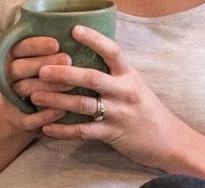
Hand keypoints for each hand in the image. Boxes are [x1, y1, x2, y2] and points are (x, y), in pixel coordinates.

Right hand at [0, 36, 71, 134]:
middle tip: (68, 59)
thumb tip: (72, 36)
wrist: (23, 118)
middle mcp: (7, 79)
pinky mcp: (17, 121)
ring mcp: (10, 100)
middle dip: (43, 63)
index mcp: (10, 60)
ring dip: (48, 88)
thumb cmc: (39, 84)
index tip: (56, 43)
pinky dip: (46, 115)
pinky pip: (29, 119)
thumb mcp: (40, 65)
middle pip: (19, 68)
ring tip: (70, 85)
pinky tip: (62, 111)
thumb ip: (48, 54)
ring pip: (25, 91)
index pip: (18, 48)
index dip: (36, 45)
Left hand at [29, 26, 189, 168]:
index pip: (112, 51)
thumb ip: (114, 75)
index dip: (93, 39)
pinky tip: (47, 129)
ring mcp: (118, 114)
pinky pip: (84, 132)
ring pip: (83, 105)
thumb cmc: (147, 112)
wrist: (169, 141)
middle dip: (64, 73)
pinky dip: (64, 131)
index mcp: (129, 75)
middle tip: (41, 70)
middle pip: (91, 78)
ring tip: (35, 96)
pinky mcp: (113, 134)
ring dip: (57, 101)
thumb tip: (86, 63)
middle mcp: (124, 91)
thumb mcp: (135, 86)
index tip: (73, 29)